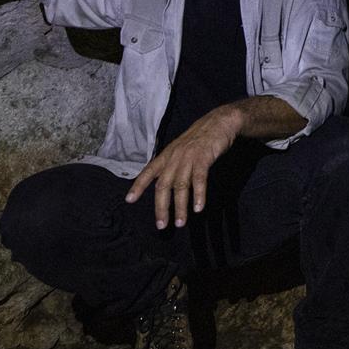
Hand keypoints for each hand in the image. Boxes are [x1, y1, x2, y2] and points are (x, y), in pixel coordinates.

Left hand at [127, 104, 242, 228]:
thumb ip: (173, 165)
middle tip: (162, 225)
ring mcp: (188, 157)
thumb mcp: (181, 150)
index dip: (138, 186)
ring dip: (180, 207)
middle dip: (161, 207)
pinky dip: (199, 195)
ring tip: (180, 223)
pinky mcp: (203, 158)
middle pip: (163, 185)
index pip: (148, 172)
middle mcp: (174, 157)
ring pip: (181, 186)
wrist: (219, 122)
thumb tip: (166, 184)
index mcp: (167, 155)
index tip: (129, 200)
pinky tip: (199, 208)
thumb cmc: (201, 139)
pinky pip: (199, 180)